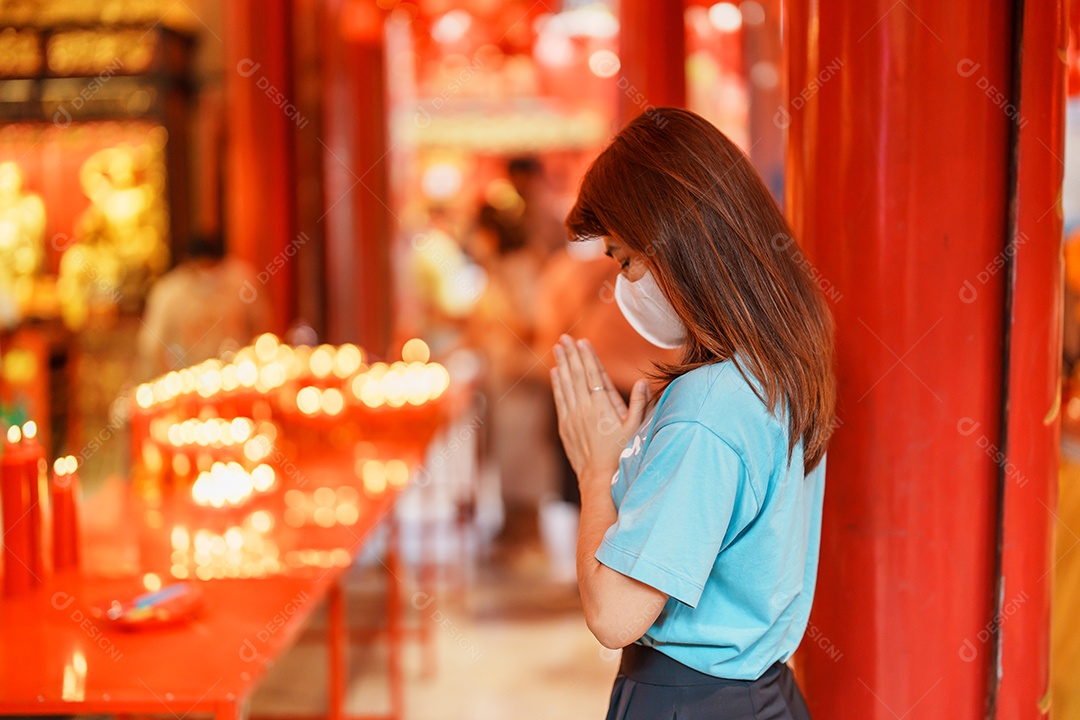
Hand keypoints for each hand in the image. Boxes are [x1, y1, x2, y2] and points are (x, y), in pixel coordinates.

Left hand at [550, 335, 648, 484]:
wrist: (599, 478)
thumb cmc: (622, 454)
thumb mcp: (636, 430)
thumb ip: (640, 405)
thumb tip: (642, 383)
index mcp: (601, 407)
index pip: (592, 375)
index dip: (587, 357)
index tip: (582, 341)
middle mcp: (584, 409)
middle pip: (576, 375)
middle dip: (570, 355)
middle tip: (564, 338)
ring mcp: (572, 417)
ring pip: (565, 385)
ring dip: (562, 365)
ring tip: (558, 348)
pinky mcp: (565, 426)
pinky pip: (560, 400)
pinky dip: (557, 384)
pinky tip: (555, 373)